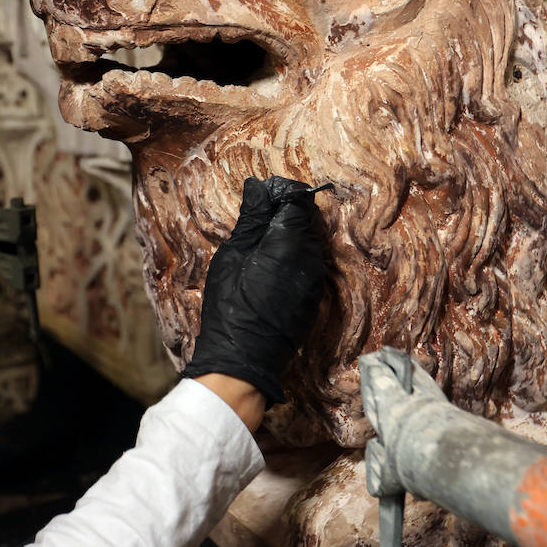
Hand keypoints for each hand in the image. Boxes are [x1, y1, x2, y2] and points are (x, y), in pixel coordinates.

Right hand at [183, 175, 326, 405]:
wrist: (243, 359)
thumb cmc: (230, 304)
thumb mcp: (233, 255)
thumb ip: (251, 219)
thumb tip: (257, 188)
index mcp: (291, 242)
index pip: (298, 199)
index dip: (280, 192)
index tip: (259, 197)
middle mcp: (312, 258)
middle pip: (307, 218)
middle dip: (285, 211)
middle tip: (256, 219)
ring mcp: (316, 280)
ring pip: (310, 241)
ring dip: (289, 234)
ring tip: (259, 243)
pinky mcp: (313, 297)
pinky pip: (308, 263)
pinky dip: (292, 255)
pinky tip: (268, 266)